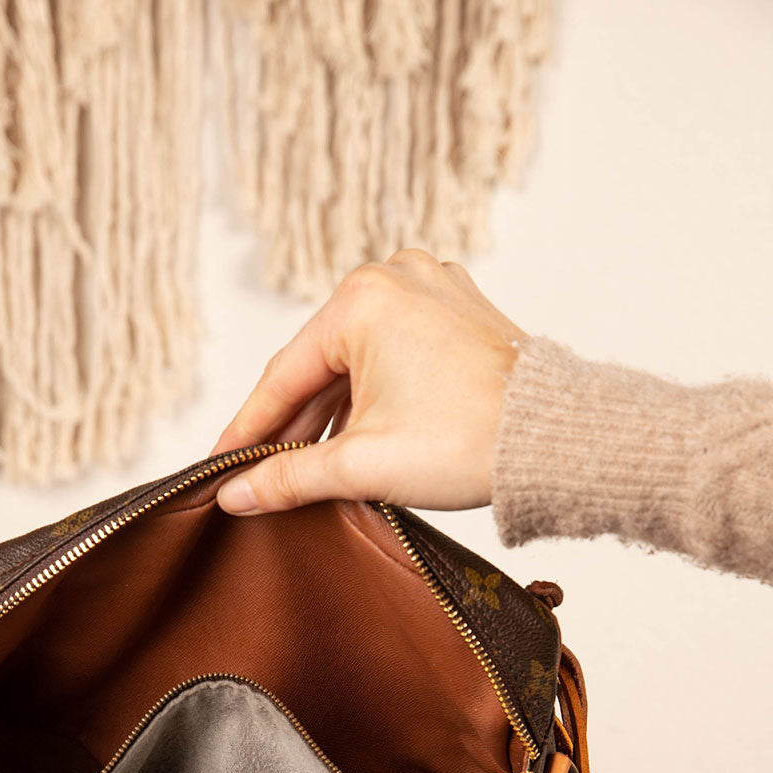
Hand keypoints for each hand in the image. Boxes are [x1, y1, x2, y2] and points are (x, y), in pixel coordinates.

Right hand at [212, 249, 524, 514]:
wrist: (556, 439)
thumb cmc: (469, 440)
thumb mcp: (362, 465)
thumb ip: (289, 477)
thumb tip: (237, 494)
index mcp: (363, 299)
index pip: (284, 376)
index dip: (247, 429)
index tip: (219, 466)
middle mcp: (395, 276)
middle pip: (320, 364)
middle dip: (291, 424)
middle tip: (255, 472)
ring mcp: (431, 288)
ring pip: (356, 359)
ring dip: (331, 412)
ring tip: (302, 465)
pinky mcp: (456, 310)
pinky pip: (392, 351)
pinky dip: (370, 392)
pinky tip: (353, 434)